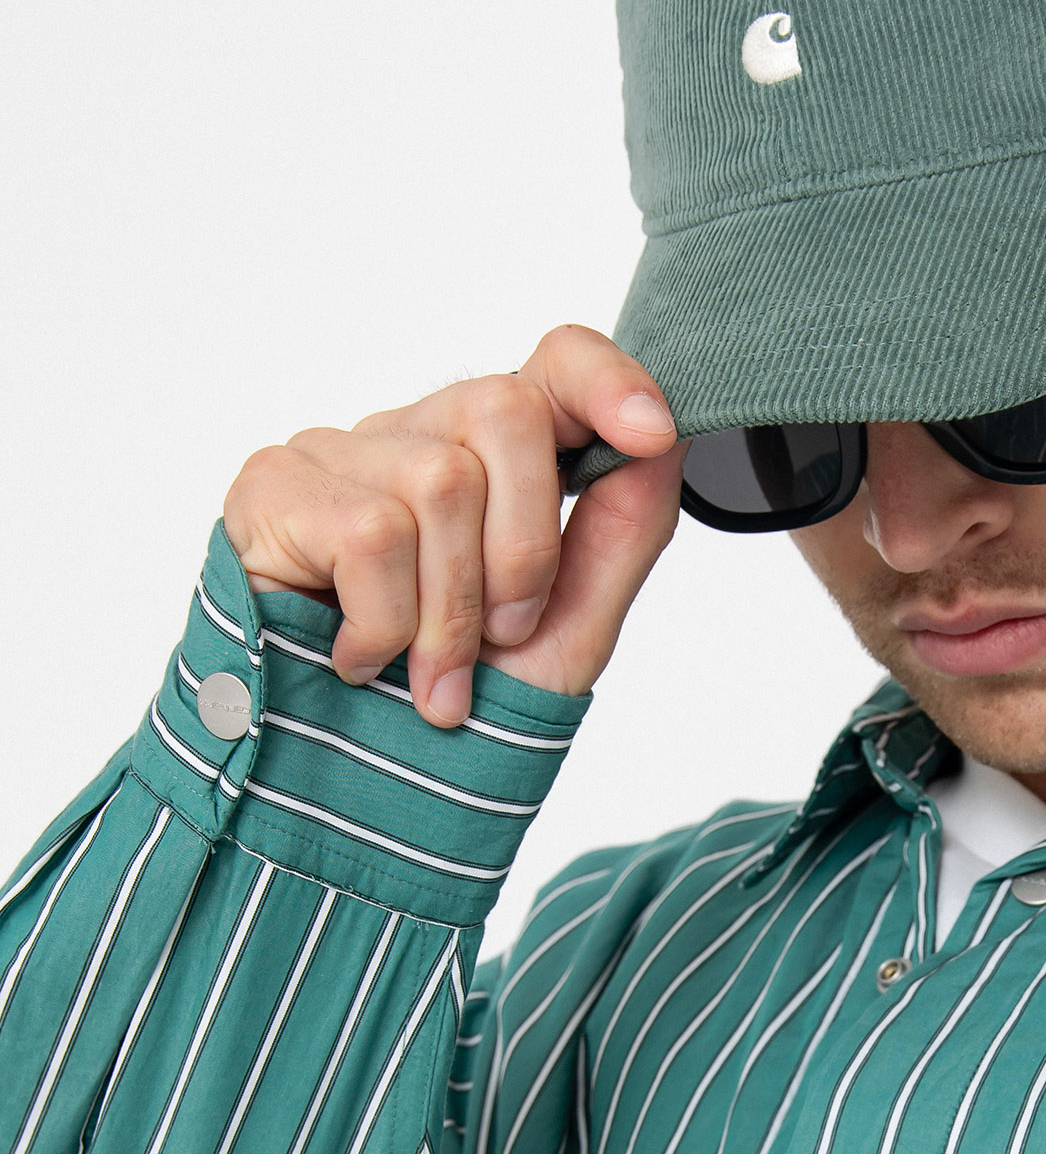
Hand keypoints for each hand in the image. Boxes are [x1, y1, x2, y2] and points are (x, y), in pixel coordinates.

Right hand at [222, 325, 683, 725]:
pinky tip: (361, 659)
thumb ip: (620, 532)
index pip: (553, 364)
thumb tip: (663, 440)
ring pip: (440, 482)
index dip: (605, 380)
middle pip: (505, 409)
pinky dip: (386, 624)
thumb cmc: (460, 703)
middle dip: (526, 547)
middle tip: (503, 635)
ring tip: (430, 674)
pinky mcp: (275, 490)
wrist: (361, 790)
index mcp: (490, 456)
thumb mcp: (567, 627)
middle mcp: (412, 435)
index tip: (650, 431)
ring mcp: (336, 453)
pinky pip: (370, 533)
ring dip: (452, 611)